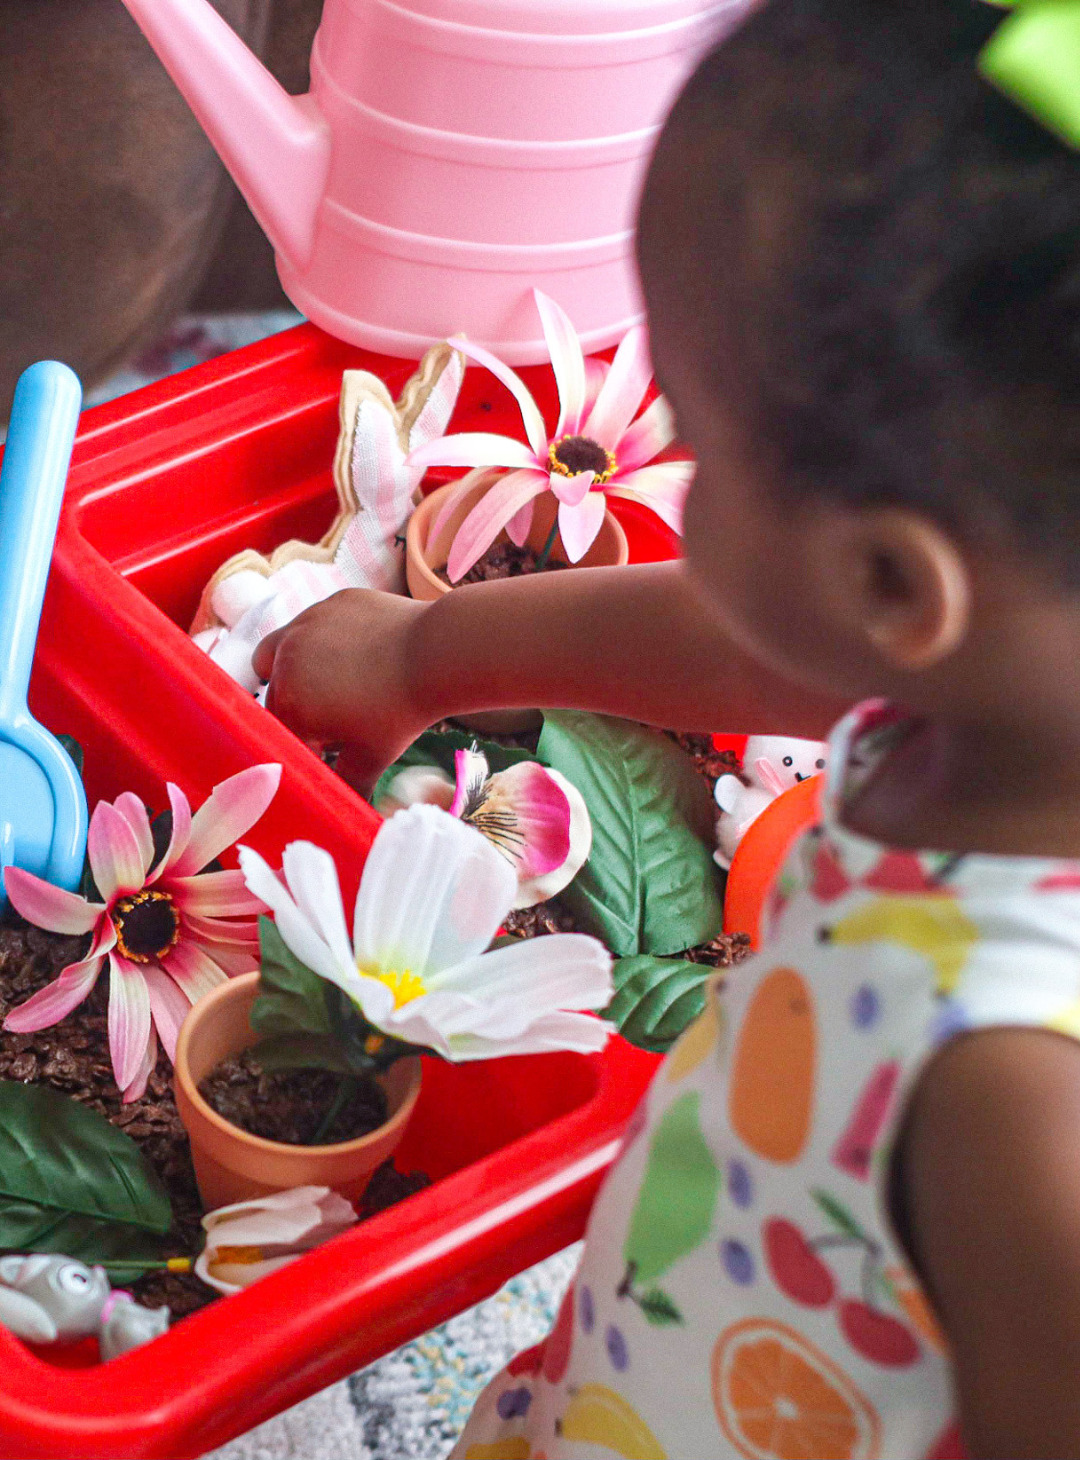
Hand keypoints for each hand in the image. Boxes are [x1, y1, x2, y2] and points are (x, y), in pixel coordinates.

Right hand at [253, 589, 431, 792]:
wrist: (436, 655)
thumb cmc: (401, 713)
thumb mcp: (371, 759)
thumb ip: (344, 786)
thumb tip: (338, 805)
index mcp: (289, 702)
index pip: (276, 730)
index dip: (299, 741)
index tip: (323, 746)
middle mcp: (286, 658)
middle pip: (275, 690)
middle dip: (297, 706)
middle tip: (336, 716)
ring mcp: (308, 622)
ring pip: (284, 649)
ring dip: (298, 667)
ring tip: (337, 680)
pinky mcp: (333, 601)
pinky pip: (317, 624)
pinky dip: (327, 639)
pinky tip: (363, 652)